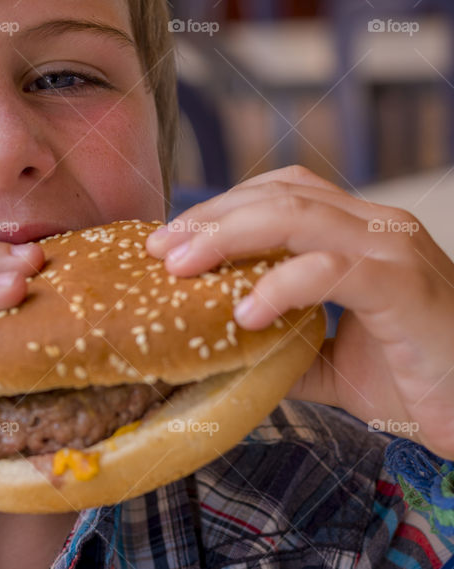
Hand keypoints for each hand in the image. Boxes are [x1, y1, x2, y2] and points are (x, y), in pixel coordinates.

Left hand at [146, 165, 453, 458]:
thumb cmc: (416, 380)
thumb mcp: (330, 360)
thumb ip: (281, 344)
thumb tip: (220, 350)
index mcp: (358, 232)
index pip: (278, 194)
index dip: (220, 208)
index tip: (169, 240)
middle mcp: (376, 226)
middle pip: (277, 196)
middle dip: (209, 218)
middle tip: (159, 250)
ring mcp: (393, 249)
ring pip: (298, 217)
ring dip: (229, 237)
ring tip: (181, 270)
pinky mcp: (405, 285)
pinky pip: (331, 270)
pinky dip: (281, 285)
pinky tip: (245, 312)